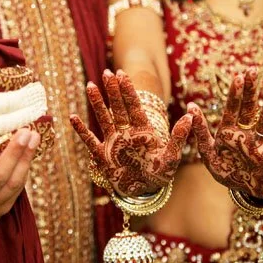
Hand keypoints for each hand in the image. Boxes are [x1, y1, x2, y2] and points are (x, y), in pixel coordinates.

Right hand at [70, 70, 191, 196]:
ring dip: (97, 103)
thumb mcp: (171, 157)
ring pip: (104, 118)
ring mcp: (113, 142)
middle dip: (113, 90)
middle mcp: (126, 132)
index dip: (128, 90)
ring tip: (90, 86)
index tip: (122, 74)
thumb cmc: (159, 172)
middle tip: (106, 72)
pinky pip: (90, 140)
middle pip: (118, 107)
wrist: (144, 190)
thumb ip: (179, 137)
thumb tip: (190, 117)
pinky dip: (81, 130)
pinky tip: (72, 118)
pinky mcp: (102, 155)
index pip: (134, 106)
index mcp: (142, 130)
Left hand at [188, 68, 262, 198]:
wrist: (243, 190)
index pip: (232, 108)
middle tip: (254, 71)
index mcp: (228, 132)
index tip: (238, 77)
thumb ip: (200, 131)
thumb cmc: (226, 170)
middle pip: (249, 109)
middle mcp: (244, 134)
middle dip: (251, 90)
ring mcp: (258, 144)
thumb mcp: (208, 152)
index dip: (235, 94)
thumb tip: (190, 106)